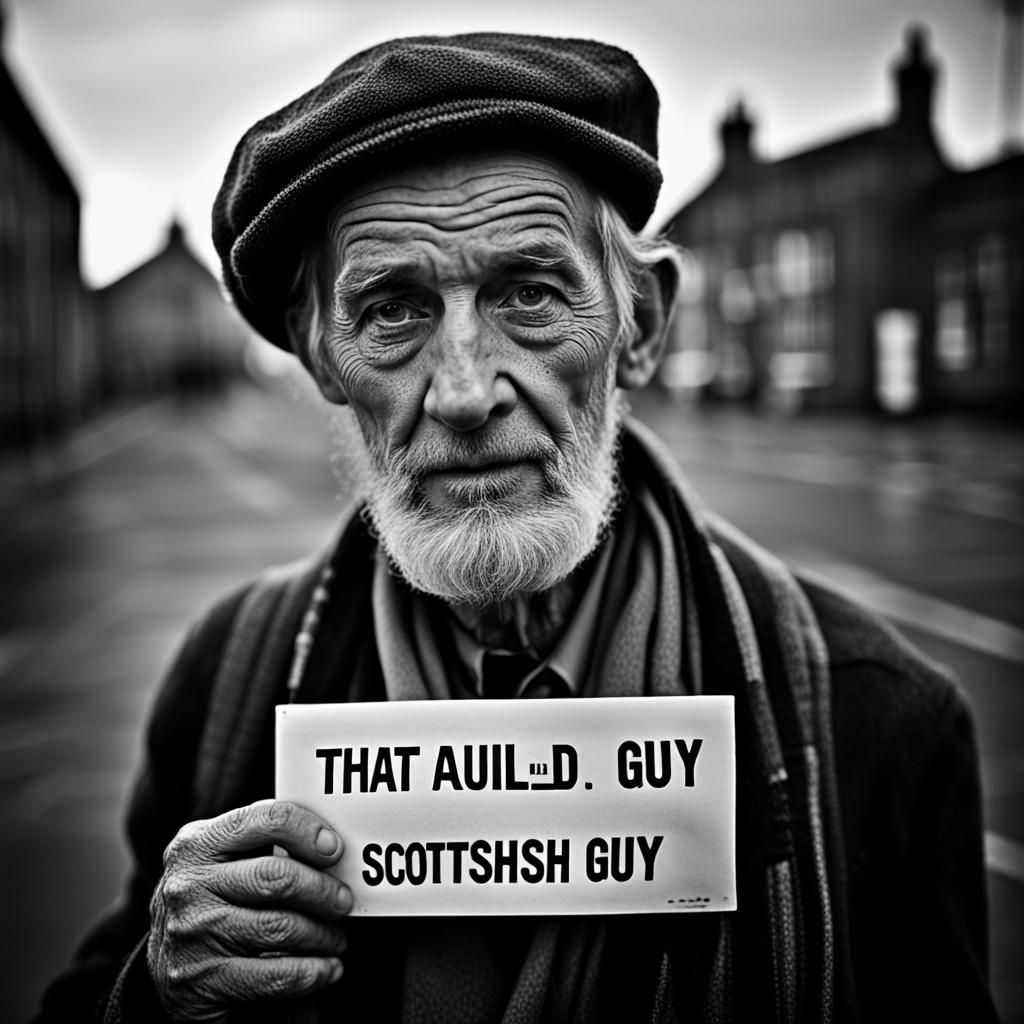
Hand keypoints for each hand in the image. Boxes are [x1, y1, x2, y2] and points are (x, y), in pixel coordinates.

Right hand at [147, 799, 351, 1020]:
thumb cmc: (209, 900)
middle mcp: (189, 884)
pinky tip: (328, 969)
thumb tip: (329, 844)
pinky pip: (275, 975)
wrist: (160, 967)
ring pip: (280, 927)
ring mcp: (193, 933)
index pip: (266, 819)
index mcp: (198, 843)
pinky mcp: (203, 980)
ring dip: (322, 934)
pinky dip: (313, 973)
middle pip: (277, 877)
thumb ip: (261, 842)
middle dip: (322, 890)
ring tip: (336, 937)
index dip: (308, 831)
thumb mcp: (219, 861)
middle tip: (343, 901)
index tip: (335, 850)